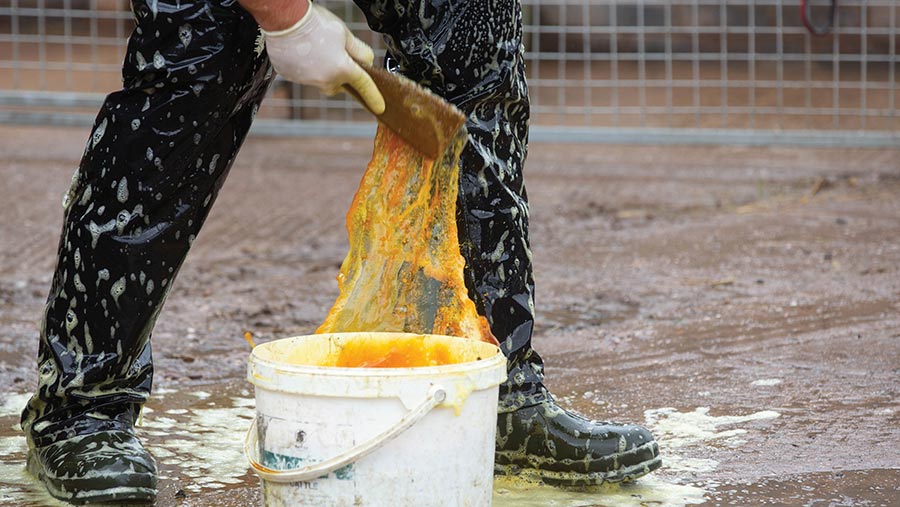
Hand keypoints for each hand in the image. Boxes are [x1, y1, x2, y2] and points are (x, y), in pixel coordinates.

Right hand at [263, 4, 384, 114]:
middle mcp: (325, 80)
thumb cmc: (316, 23)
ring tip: (315, 48)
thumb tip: (366, 61)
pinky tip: (302, 51)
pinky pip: (304, 76)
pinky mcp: (291, 77)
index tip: (380, 107)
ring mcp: (307, 80)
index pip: (364, 86)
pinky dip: (306, 67)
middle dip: (341, 75)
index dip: (374, 97)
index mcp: (342, 69)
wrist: (284, 19)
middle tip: (335, 55)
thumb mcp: (344, 34)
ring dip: (322, 70)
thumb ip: (359, 51)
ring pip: (321, 81)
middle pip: (339, 85)